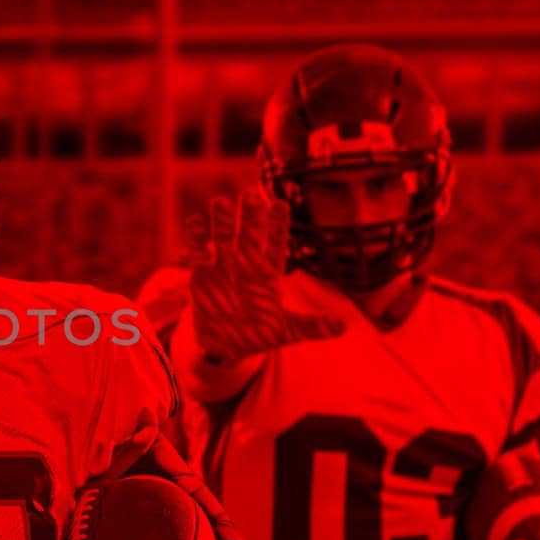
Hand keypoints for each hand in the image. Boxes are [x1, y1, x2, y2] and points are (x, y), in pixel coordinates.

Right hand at [188, 185, 342, 361]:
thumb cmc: (260, 334)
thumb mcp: (288, 332)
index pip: (275, 244)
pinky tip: (195, 222)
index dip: (277, 226)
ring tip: (219, 202)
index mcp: (269, 273)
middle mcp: (246, 263)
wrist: (226, 345)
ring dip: (221, 220)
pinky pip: (198, 252)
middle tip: (251, 194)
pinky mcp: (202, 275)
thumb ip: (312, 326)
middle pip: (249, 233)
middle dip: (250, 215)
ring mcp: (223, 266)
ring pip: (223, 236)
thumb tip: (344, 327)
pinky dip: (196, 239)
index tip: (280, 204)